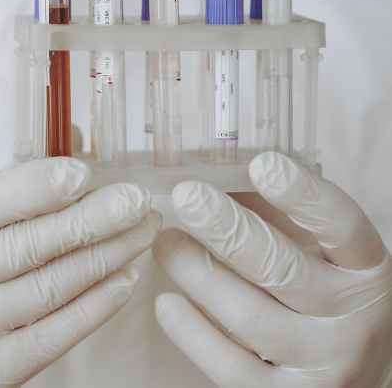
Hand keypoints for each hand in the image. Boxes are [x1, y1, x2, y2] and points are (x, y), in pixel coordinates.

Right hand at [0, 157, 160, 386]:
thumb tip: (72, 151)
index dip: (36, 186)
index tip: (84, 172)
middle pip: (28, 246)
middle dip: (92, 219)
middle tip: (137, 200)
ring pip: (51, 288)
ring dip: (108, 256)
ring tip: (143, 232)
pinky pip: (57, 334)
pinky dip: (98, 303)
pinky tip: (125, 277)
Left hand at [154, 151, 391, 386]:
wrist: (348, 380)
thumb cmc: (321, 302)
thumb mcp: (318, 258)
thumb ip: (278, 221)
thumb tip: (215, 181)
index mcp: (365, 271)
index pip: (342, 227)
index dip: (303, 195)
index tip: (262, 163)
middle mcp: (352, 318)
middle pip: (283, 269)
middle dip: (228, 230)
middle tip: (187, 197)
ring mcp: (321, 364)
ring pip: (247, 316)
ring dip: (198, 274)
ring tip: (165, 243)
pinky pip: (229, 365)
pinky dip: (192, 332)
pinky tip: (166, 303)